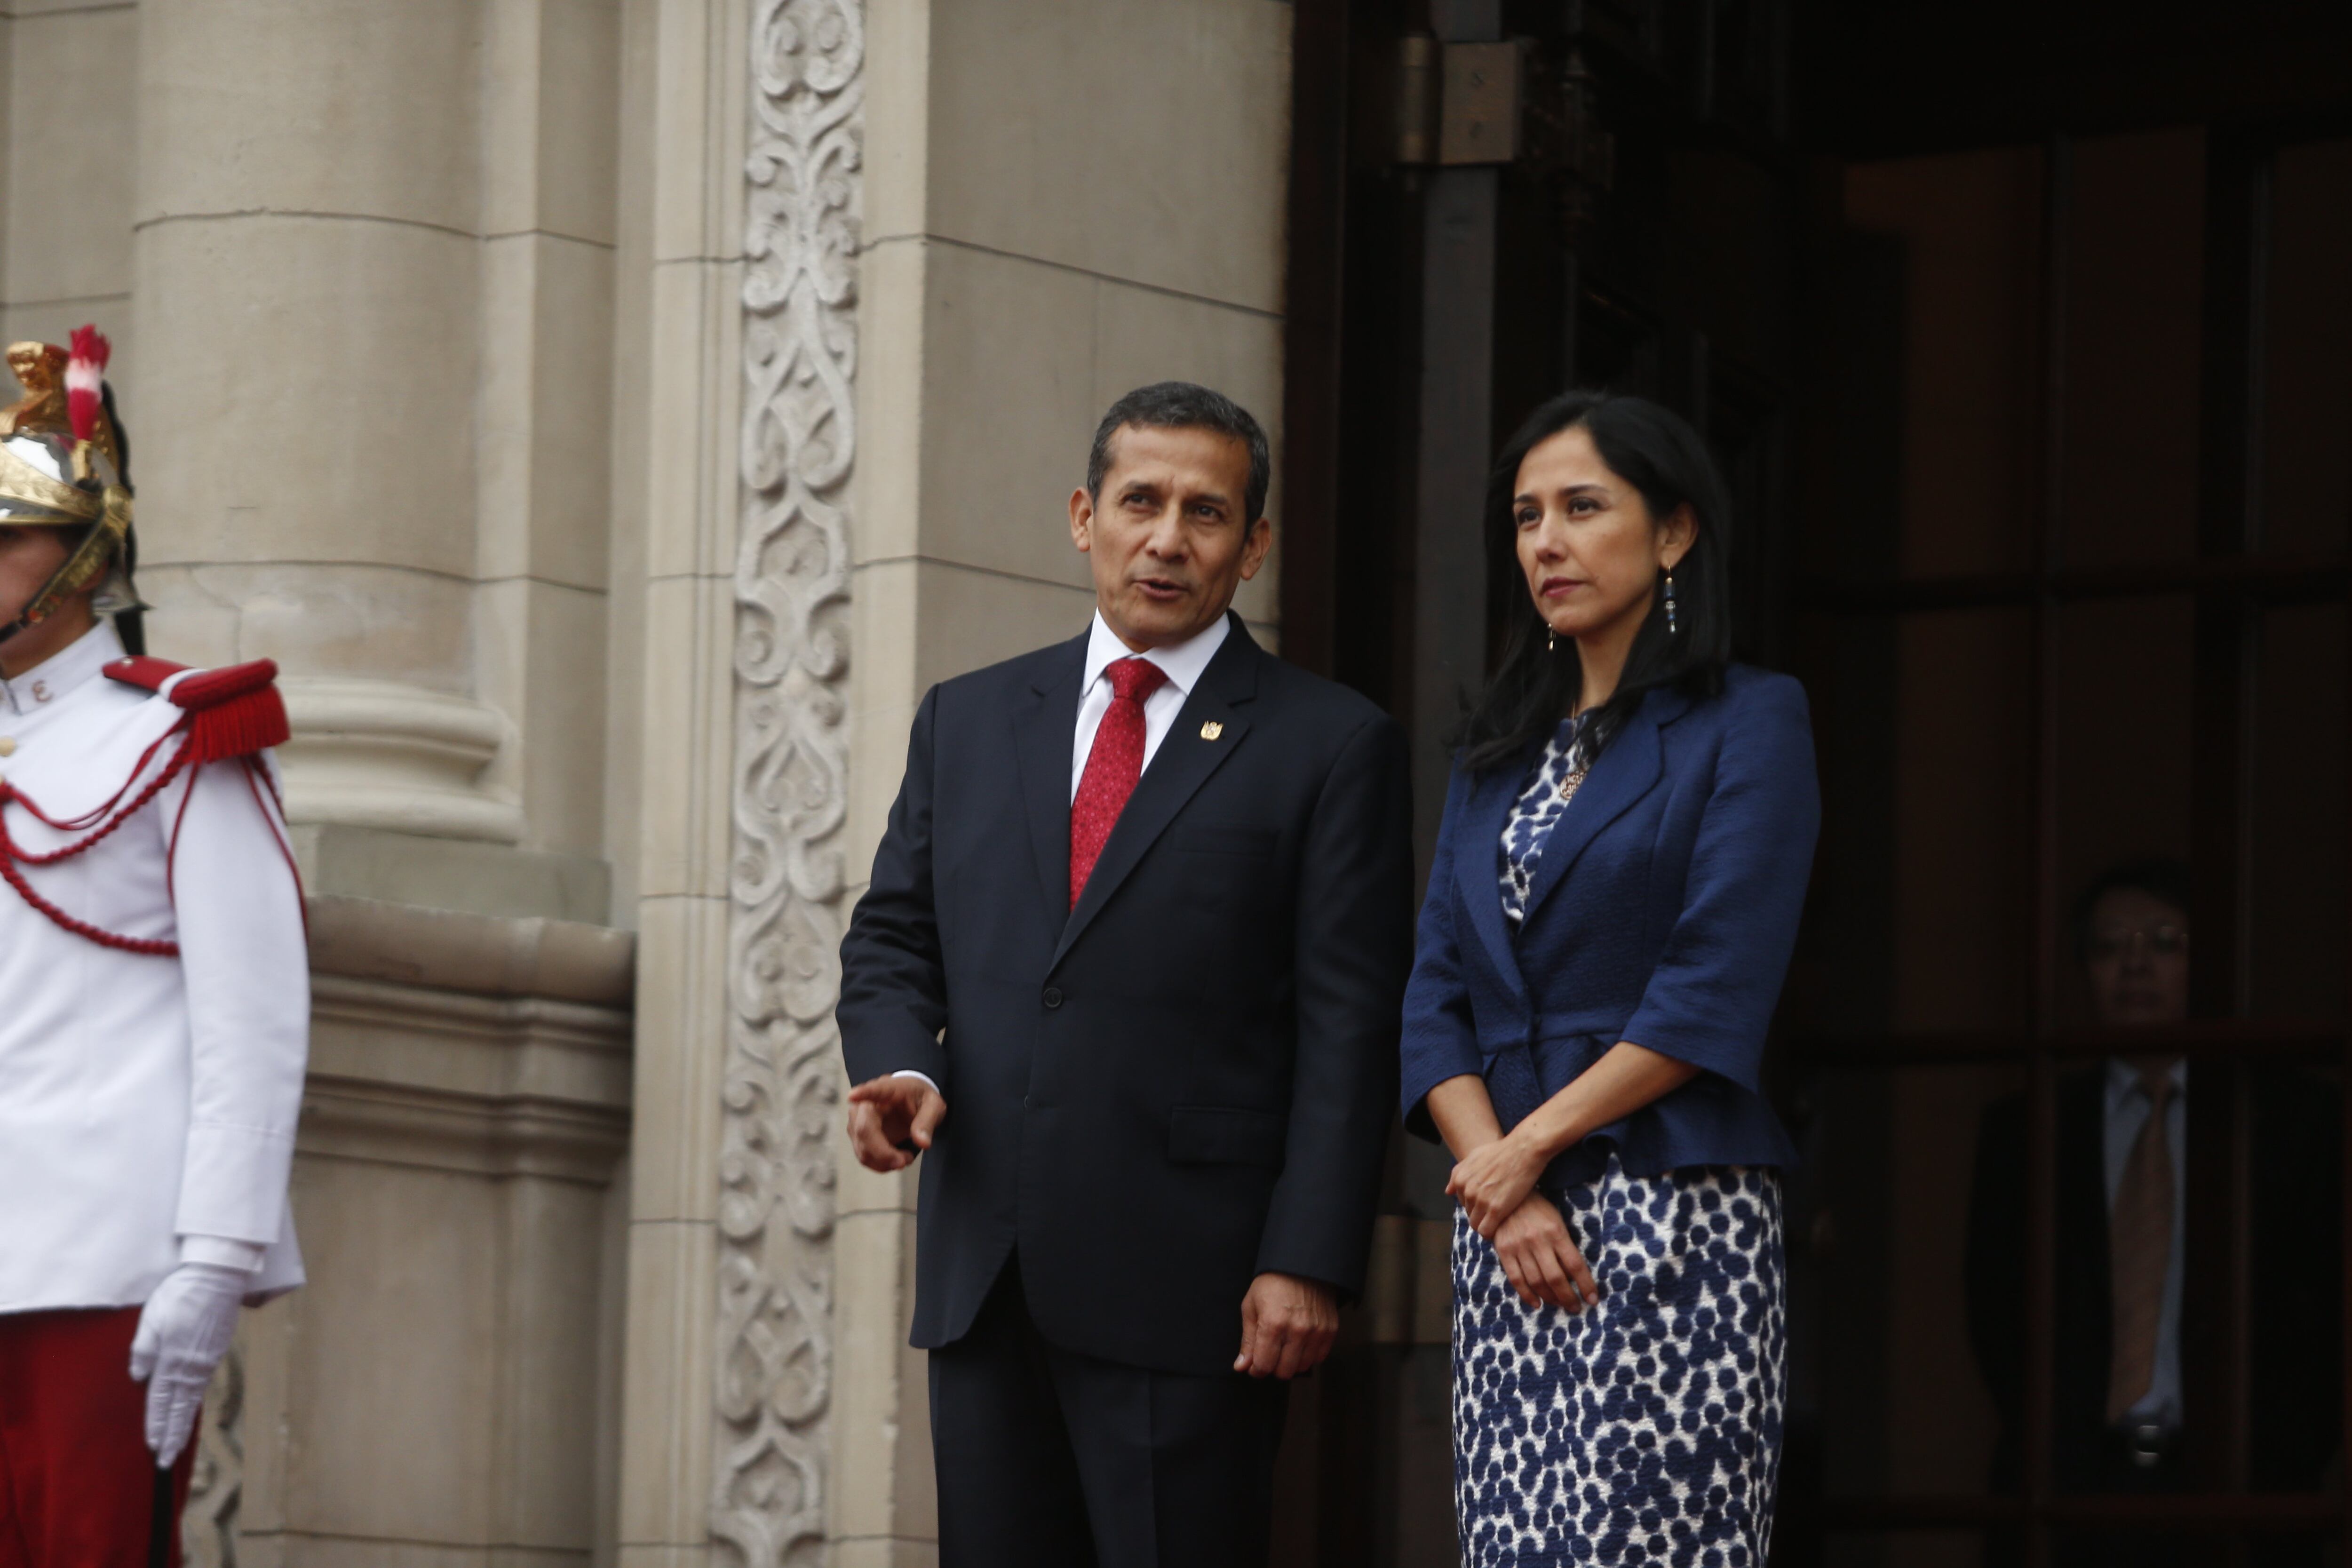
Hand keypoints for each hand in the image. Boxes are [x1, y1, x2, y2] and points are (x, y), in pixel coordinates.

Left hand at [129, 1262, 245, 1466]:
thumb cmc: (180, 1295)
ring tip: (178, 1443)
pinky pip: (201, 1384)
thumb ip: (143, 1350)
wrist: (219, 1276)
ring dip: (184, 1423)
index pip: (159, 1401)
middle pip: (179, 1409)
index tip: (152, 1449)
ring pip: (192, 1399)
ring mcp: (207, 1360)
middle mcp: (191, 1366)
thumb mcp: (151, 1320)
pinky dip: (194, 1402)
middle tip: (166, 1461)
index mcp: (172, 1360)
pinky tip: (190, 1406)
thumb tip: (138, 1376)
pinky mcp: (216, 1350)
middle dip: (172, 1437)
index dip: (155, 1426)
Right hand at [846, 1075, 945, 1171]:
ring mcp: (857, 1121)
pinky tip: (895, 1160)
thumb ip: (927, 1122)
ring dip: (884, 1162)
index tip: (853, 1095)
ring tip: (906, 1158)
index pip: (873, 1090)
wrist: (911, 1101)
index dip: (862, 1093)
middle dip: (883, 1152)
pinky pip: (864, 1156)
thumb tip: (923, 1143)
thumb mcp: (933, 1106)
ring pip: (862, 1148)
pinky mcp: (857, 1137)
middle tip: (905, 1161)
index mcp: (887, 1088)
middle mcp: (865, 1103)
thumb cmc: (920, 1099)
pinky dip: (880, 1164)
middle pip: (864, 1129)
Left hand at [1233, 1272, 1337, 1378]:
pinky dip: (1308, 1356)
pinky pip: (1319, 1358)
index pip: (1264, 1365)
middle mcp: (1297, 1331)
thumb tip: (1241, 1367)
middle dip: (1273, 1367)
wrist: (1301, 1264)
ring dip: (1291, 1362)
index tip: (1254, 1363)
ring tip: (1285, 1347)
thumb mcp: (1251, 1307)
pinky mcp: (1330, 1330)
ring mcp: (1316, 1331)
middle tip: (1269, 1354)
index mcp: (1273, 1324)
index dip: (1256, 1369)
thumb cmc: (1272, 1284)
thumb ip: (1247, 1340)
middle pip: (1284, 1371)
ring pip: (1302, 1367)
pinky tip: (1300, 1344)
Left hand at [1447, 1129, 1548, 1237]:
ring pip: (1476, 1224)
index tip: (1489, 1203)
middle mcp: (1467, 1191)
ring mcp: (1481, 1201)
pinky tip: (1501, 1226)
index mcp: (1460, 1179)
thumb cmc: (1501, 1151)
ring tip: (1500, 1220)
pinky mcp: (1496, 1209)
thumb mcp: (1474, 1157)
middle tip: (1497, 1212)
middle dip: (1481, 1214)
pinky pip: (1486, 1231)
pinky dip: (1491, 1233)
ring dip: (1486, 1224)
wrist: (1523, 1149)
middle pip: (1469, 1214)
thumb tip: (1448, 1191)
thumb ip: (1458, 1173)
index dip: (1476, 1205)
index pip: (1463, 1203)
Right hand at [1491, 1193, 1599, 1311]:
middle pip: (1556, 1278)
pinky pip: (1516, 1279)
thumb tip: (1574, 1276)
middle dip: (1568, 1298)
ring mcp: (1519, 1246)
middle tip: (1576, 1308)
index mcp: (1556, 1231)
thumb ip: (1565, 1246)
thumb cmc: (1539, 1209)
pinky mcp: (1504, 1250)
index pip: (1575, 1265)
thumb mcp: (1557, 1221)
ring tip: (1559, 1304)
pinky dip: (1527, 1295)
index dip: (1586, 1285)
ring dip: (1550, 1298)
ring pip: (1537, 1281)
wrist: (1507, 1195)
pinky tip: (1537, 1303)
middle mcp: (1538, 1240)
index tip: (1593, 1299)